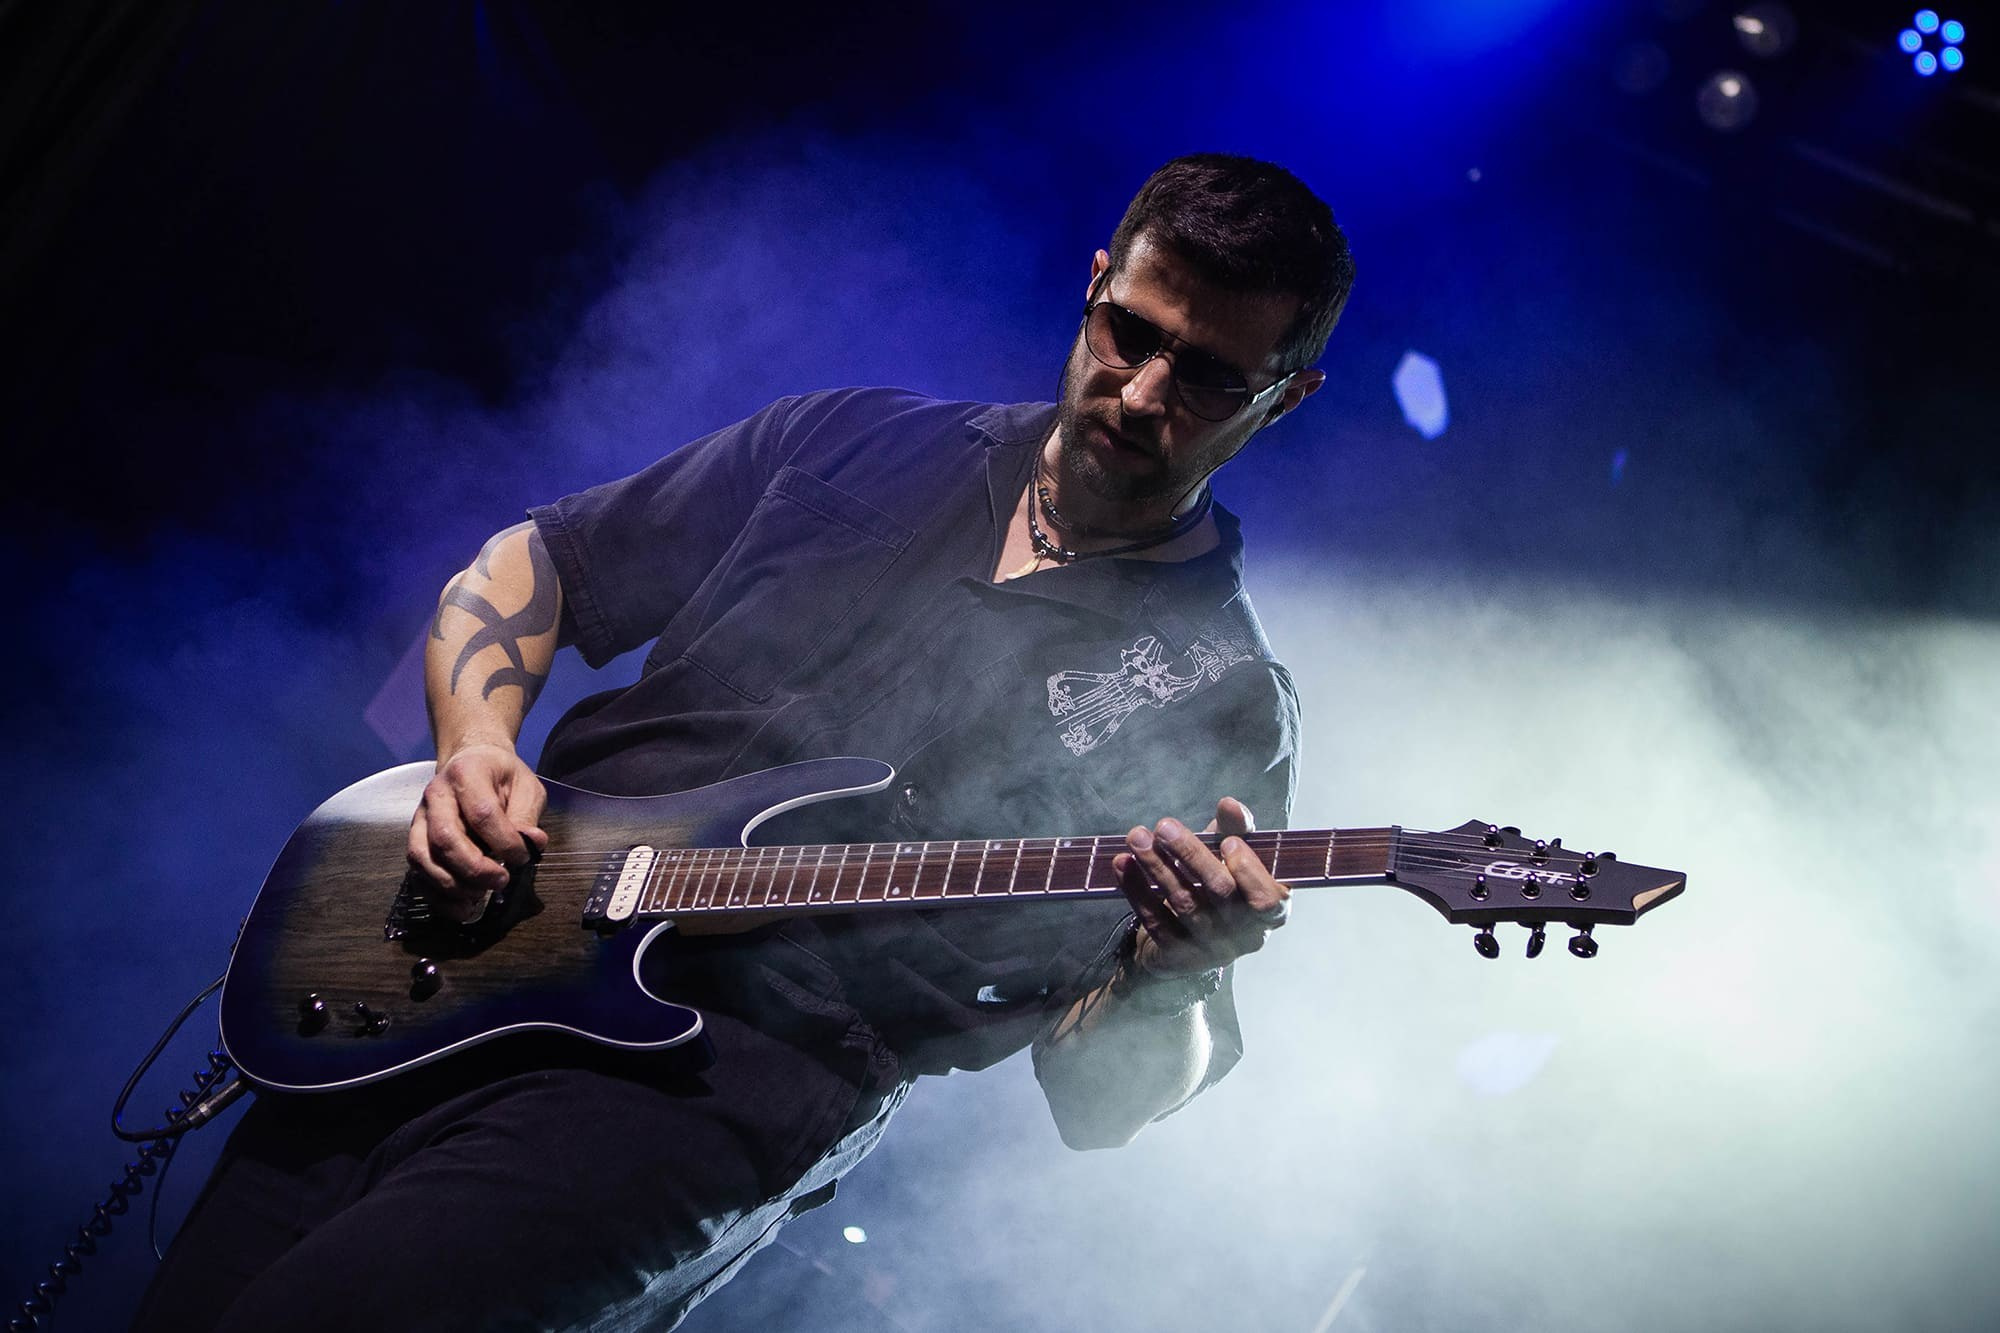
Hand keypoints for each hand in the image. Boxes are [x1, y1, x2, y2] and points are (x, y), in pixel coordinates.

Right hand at [406, 743, 548, 915]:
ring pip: (424, 858)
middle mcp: (436, 796)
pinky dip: (438, 896)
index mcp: (466, 774)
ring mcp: (420, 819)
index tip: (523, 856)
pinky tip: (462, 906)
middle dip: (475, 869)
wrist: (470, 763)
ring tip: (481, 894)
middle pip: (445, 839)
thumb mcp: (525, 786)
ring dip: (453, 885)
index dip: (505, 842)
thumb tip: (532, 844)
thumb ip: (527, 815)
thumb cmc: (500, 776)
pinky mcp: (416, 840)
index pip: (482, 814)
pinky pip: (417, 873)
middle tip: (501, 881)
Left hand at [1114, 797, 1289, 978]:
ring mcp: (1210, 950)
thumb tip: (1230, 805)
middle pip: (1220, 891)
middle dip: (1191, 853)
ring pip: (1183, 903)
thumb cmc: (1217, 887)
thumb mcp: (1232, 857)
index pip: (1269, 899)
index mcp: (1269, 914)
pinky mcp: (1176, 957)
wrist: (1185, 939)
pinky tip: (1122, 862)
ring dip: (1157, 865)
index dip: (1249, 870)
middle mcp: (1244, 937)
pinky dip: (1136, 888)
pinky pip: (1154, 919)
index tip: (1227, 842)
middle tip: (1164, 826)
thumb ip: (1237, 831)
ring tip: (1137, 837)